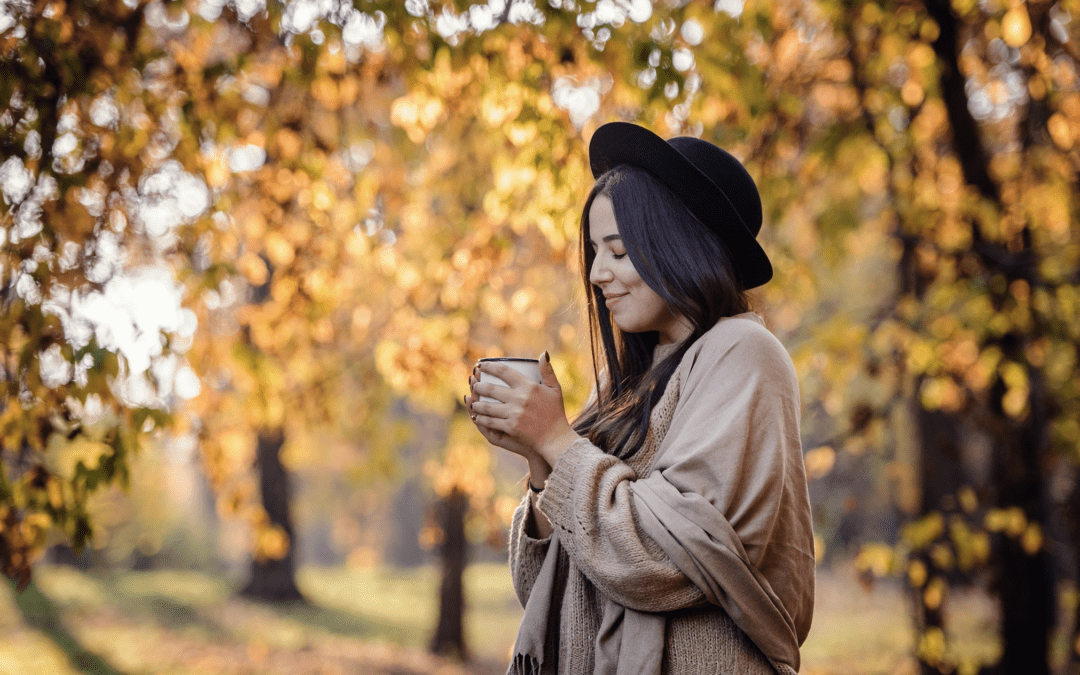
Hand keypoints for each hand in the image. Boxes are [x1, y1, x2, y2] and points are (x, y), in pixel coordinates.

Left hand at [466, 352, 580, 466]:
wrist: (556, 439)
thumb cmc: (555, 413)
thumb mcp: (555, 389)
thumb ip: (548, 371)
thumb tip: (544, 353)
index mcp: (528, 387)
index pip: (503, 371)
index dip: (489, 367)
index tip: (480, 365)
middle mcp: (519, 398)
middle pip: (490, 389)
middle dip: (478, 386)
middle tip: (474, 385)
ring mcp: (514, 414)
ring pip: (487, 406)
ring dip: (476, 403)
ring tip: (472, 401)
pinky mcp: (510, 427)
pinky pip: (490, 421)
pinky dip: (481, 418)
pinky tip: (477, 416)